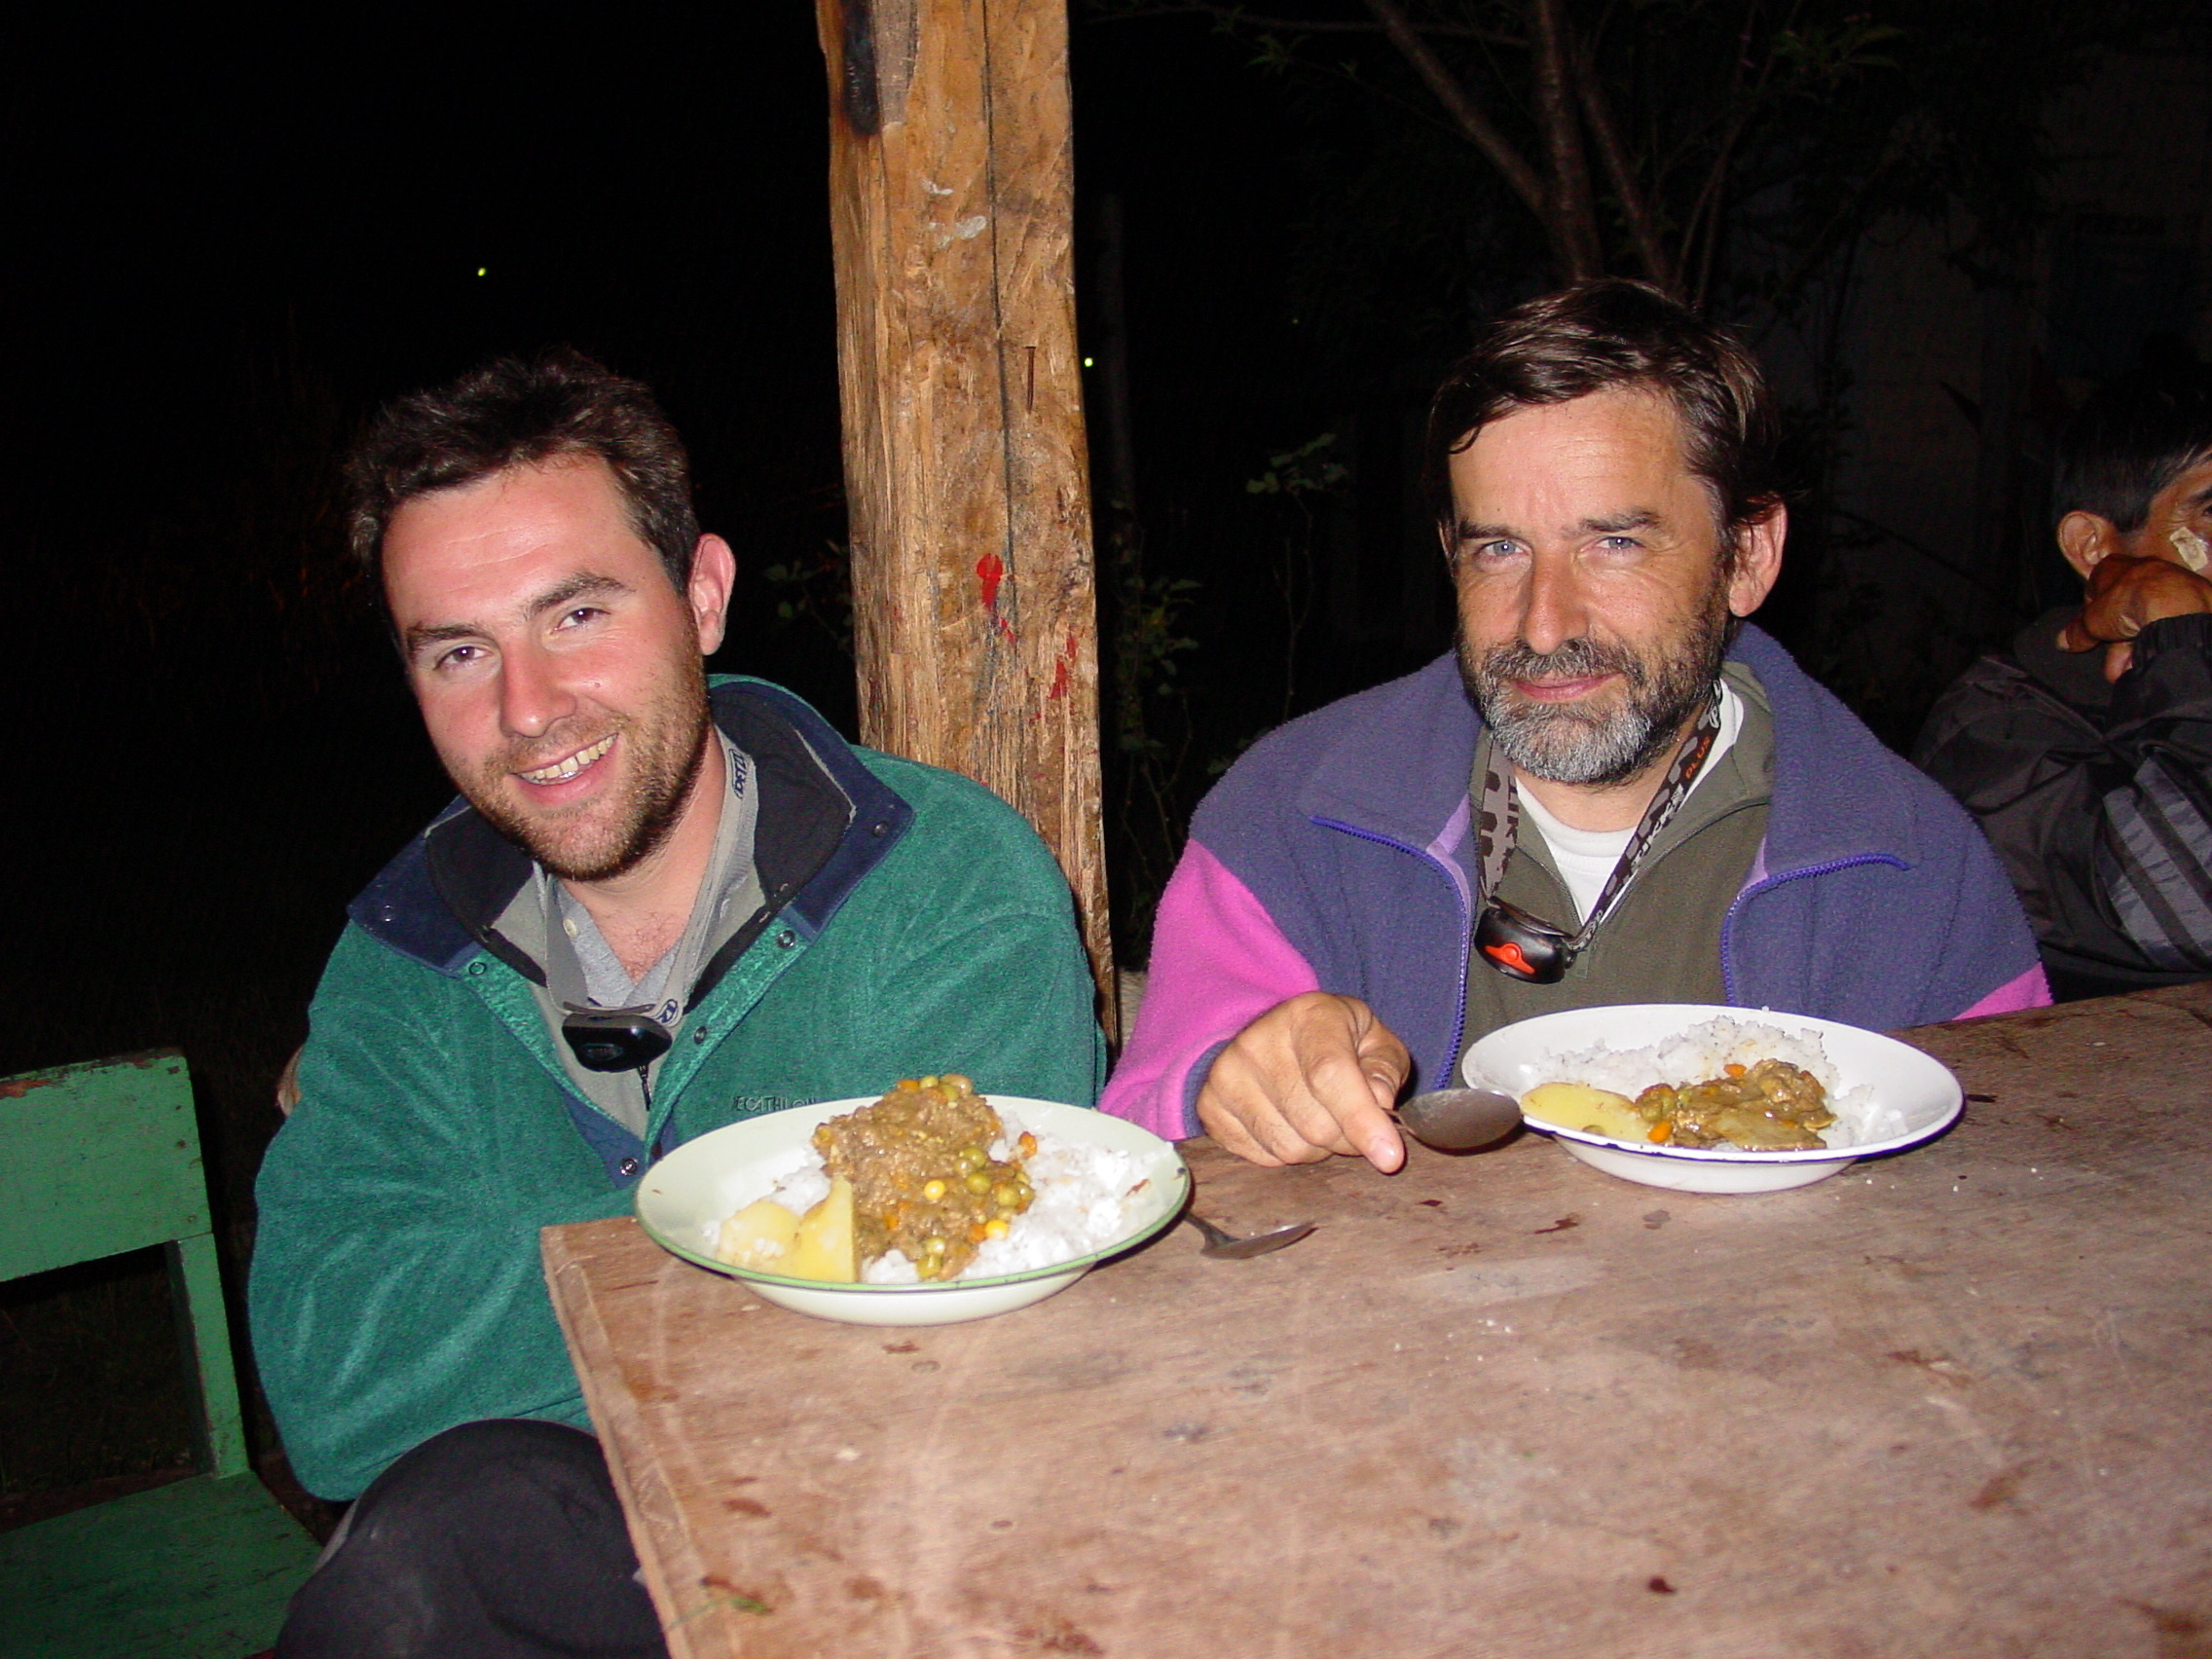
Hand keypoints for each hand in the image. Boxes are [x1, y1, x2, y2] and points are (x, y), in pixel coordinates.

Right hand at [1196, 992, 1409, 1171]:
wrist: (1270, 1036)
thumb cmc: (1335, 1042)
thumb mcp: (1374, 1042)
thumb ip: (1384, 1069)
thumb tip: (1380, 1101)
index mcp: (1308, 1015)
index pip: (1331, 1075)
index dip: (1361, 1119)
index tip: (1389, 1157)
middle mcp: (1258, 1040)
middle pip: (1314, 1123)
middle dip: (1347, 1139)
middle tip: (1354, 1124)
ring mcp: (1226, 1074)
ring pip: (1289, 1147)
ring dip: (1317, 1149)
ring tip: (1319, 1119)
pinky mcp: (1209, 1105)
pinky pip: (1263, 1157)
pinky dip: (1286, 1154)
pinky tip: (1290, 1124)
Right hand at [2058, 554, 2211, 681]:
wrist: (2174, 604)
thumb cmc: (2127, 602)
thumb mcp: (2090, 622)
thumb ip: (2077, 632)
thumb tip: (2062, 641)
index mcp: (2111, 566)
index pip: (2094, 591)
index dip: (2090, 616)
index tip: (2089, 634)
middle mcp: (2138, 570)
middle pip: (2120, 610)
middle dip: (2113, 641)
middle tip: (2110, 663)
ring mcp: (2163, 583)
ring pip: (2143, 619)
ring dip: (2131, 648)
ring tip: (2126, 669)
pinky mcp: (2185, 598)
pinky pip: (2163, 622)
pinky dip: (2154, 641)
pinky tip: (2146, 659)